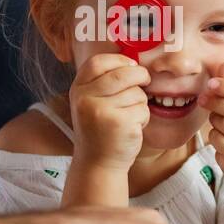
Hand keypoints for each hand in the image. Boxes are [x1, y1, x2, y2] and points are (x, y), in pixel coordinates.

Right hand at [67, 52, 150, 171]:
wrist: (97, 163)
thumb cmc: (100, 128)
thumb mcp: (91, 101)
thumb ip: (103, 81)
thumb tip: (133, 60)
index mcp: (78, 89)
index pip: (98, 62)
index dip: (120, 60)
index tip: (131, 66)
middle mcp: (86, 98)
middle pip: (123, 74)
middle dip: (140, 76)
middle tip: (145, 81)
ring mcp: (102, 111)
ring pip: (136, 93)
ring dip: (140, 103)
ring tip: (128, 116)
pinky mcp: (120, 124)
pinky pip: (143, 109)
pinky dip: (143, 118)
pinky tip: (131, 128)